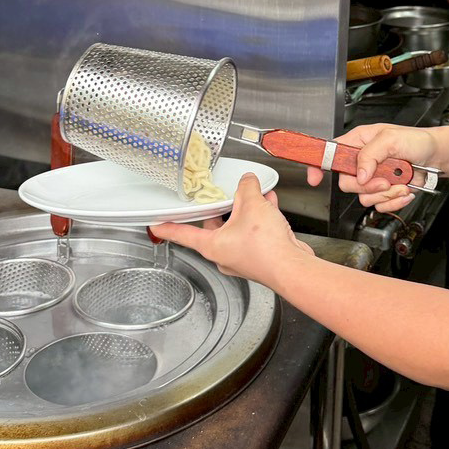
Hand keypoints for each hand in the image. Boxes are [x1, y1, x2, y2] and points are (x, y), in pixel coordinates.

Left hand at [150, 174, 312, 285]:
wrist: (292, 267)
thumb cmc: (267, 248)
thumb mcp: (253, 206)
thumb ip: (248, 188)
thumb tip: (248, 181)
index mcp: (212, 245)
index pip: (183, 234)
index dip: (168, 228)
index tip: (156, 226)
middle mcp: (225, 255)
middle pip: (216, 226)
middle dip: (225, 208)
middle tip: (228, 196)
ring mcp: (243, 258)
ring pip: (239, 229)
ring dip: (248, 212)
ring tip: (258, 196)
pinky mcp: (260, 258)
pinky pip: (256, 233)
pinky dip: (262, 219)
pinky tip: (270, 206)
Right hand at [306, 124, 439, 213]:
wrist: (436, 158)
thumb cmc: (416, 140)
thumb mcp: (391, 139)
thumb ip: (370, 154)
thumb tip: (359, 173)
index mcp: (357, 143)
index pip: (330, 153)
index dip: (318, 165)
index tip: (314, 178)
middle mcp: (361, 162)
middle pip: (347, 183)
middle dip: (368, 185)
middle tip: (384, 180)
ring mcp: (372, 179)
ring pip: (363, 197)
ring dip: (386, 194)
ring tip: (400, 182)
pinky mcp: (382, 193)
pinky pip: (379, 206)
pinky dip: (394, 201)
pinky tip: (404, 190)